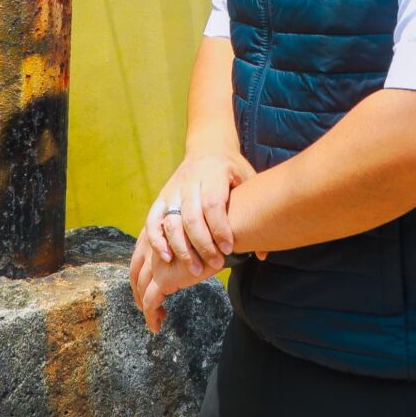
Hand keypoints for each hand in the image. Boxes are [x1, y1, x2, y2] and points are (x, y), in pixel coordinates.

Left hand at [130, 234, 218, 331]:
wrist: (220, 237)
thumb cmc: (212, 237)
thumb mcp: (191, 240)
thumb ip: (180, 247)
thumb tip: (181, 262)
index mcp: (155, 234)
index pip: (139, 259)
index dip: (138, 275)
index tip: (144, 288)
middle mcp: (151, 247)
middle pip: (135, 274)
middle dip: (138, 293)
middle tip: (144, 307)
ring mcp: (156, 263)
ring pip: (142, 290)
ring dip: (145, 307)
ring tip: (155, 319)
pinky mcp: (164, 278)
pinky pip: (150, 302)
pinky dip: (151, 316)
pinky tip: (157, 326)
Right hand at [139, 150, 254, 274]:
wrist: (208, 148)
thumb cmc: (232, 170)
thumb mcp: (249, 180)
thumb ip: (255, 212)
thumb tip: (262, 254)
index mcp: (214, 173)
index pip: (213, 204)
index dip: (219, 229)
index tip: (229, 249)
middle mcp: (190, 180)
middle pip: (192, 216)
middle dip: (203, 245)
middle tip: (215, 264)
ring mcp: (173, 188)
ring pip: (172, 221)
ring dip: (182, 248)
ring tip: (194, 268)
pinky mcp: (162, 197)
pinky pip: (153, 219)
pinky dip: (157, 239)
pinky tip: (166, 257)